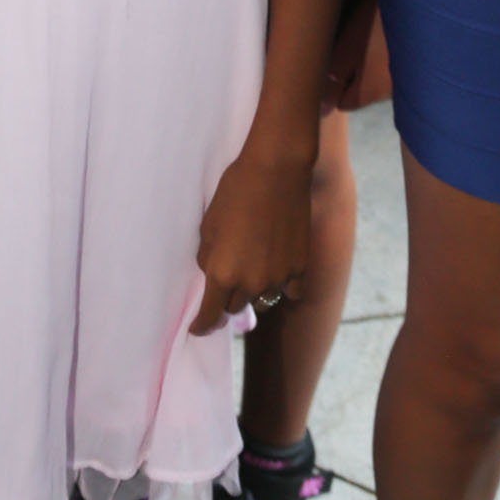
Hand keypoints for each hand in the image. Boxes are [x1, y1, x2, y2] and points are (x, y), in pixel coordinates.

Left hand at [190, 137, 313, 334]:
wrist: (277, 170)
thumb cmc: (236, 191)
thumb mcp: (209, 225)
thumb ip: (208, 257)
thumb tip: (211, 272)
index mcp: (222, 274)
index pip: (210, 316)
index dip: (202, 326)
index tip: (198, 329)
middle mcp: (251, 283)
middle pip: (235, 307)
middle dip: (227, 299)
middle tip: (227, 283)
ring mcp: (278, 278)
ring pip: (262, 300)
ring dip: (254, 292)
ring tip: (253, 269)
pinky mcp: (300, 268)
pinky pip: (289, 290)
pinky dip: (283, 285)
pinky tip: (279, 270)